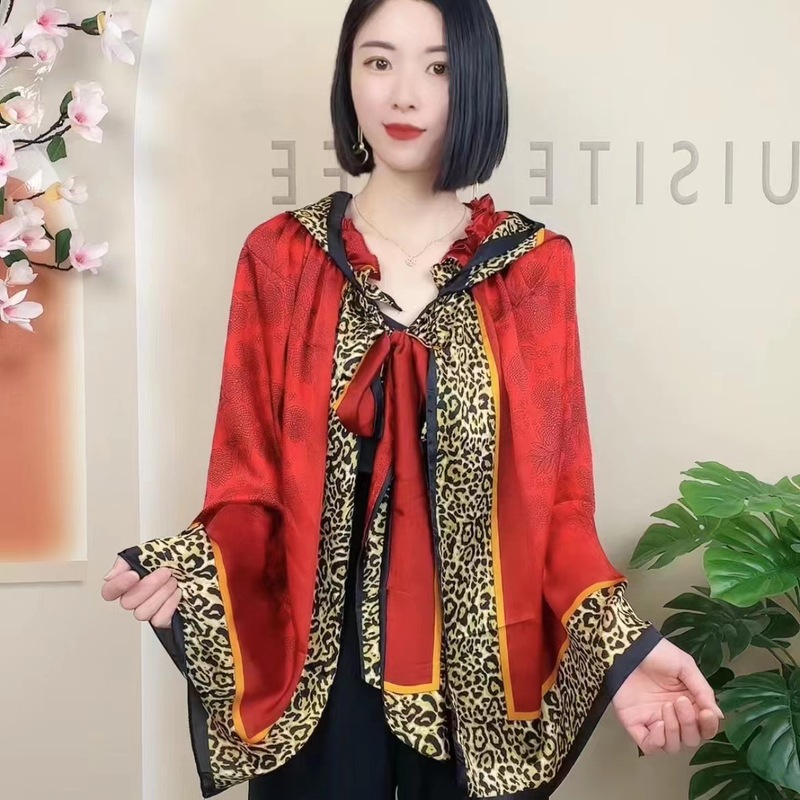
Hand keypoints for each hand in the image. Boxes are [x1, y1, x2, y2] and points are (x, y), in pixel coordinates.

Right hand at [101, 556, 180, 628]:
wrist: (206, 562)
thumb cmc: (181, 555)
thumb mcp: (155, 548)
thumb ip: (129, 560)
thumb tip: (109, 577)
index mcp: (132, 579)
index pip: (109, 591)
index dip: (117, 586)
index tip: (134, 574)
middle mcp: (139, 596)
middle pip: (127, 603)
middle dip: (149, 586)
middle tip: (166, 573)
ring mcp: (152, 608)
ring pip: (142, 613)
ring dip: (161, 594)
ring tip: (174, 582)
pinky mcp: (165, 619)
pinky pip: (158, 620)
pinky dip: (169, 605)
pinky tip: (178, 594)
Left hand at [611, 638, 723, 754]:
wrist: (628, 648)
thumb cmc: (657, 653)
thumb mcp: (685, 666)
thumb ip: (702, 691)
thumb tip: (719, 716)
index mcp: (688, 704)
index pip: (704, 727)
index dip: (709, 726)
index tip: (706, 713)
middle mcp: (673, 717)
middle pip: (690, 739)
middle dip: (689, 723)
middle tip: (680, 701)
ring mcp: (654, 721)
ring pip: (672, 746)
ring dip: (674, 730)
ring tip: (667, 706)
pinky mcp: (635, 724)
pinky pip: (649, 746)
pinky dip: (657, 741)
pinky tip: (658, 724)